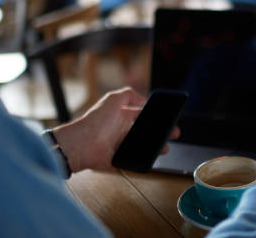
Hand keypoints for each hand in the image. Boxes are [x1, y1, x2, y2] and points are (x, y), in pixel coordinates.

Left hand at [52, 87, 180, 171]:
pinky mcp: (120, 159)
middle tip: (173, 133)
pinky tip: (152, 157)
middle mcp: (123, 130)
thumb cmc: (96, 120)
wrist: (82, 144)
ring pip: (144, 147)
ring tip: (165, 148)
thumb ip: (129, 94)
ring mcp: (122, 145)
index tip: (167, 118)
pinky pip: (136, 160)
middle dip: (160, 133)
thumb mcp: (113, 99)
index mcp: (122, 116)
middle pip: (147, 132)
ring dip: (156, 147)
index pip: (143, 115)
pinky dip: (144, 160)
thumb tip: (144, 101)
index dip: (155, 117)